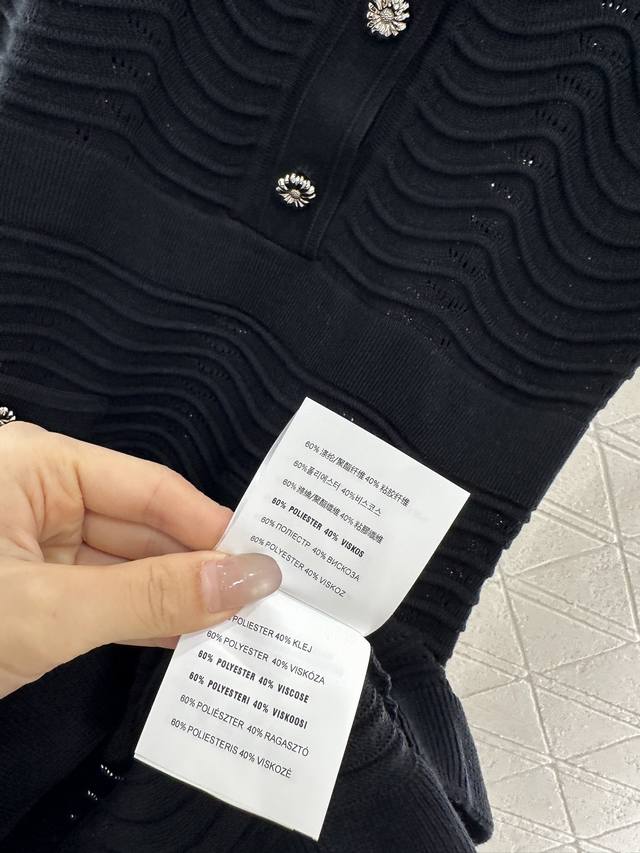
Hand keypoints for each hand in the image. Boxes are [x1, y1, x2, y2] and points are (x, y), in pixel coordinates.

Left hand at [0, 421, 280, 698]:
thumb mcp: (47, 611)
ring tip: (241, 626)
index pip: (149, 489)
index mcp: (38, 467)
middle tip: (264, 604)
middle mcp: (41, 496)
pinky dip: (140, 619)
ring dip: (176, 601)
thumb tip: (247, 580)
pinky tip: (191, 638)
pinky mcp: (33, 591)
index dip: (211, 528)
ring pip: (125, 567)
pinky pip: (101, 596)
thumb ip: (149, 596)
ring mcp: (35, 545)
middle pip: (143, 528)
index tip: (265, 563)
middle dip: (198, 571)